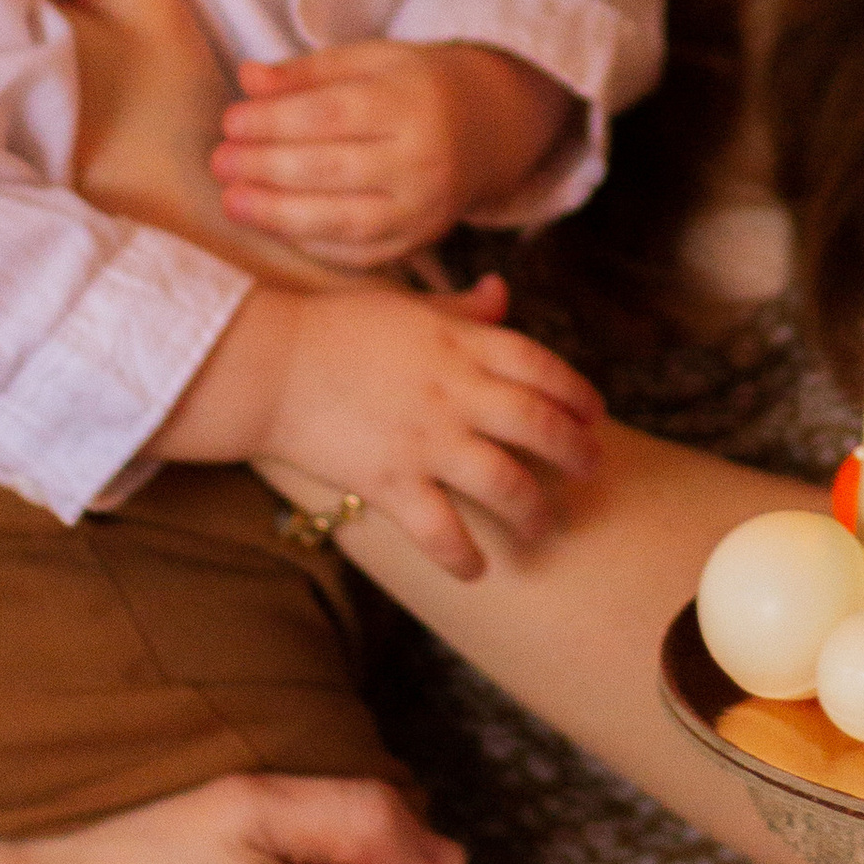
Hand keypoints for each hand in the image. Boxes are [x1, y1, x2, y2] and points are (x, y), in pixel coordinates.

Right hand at [165, 278, 602, 579]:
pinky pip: (441, 529)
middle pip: (540, 425)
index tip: (594, 415)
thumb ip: (461, 307)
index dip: (578, 393)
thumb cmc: (333, 327)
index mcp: (461, 343)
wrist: (269, 364)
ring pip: (506, 483)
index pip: (543, 366)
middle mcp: (456, 392)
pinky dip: (464, 556)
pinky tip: (476, 570)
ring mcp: (427, 440)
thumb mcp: (405, 303)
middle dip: (577, 452)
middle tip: (591, 470)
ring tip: (543, 527)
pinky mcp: (392, 482)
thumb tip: (503, 292)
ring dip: (534, 511)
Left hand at [215, 36, 568, 264]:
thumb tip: (248, 80)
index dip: (276, 121)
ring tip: (232, 201)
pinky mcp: (417, 241)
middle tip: (220, 162)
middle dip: (268, 168)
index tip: (231, 122)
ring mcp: (424, 208)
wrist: (488, 127)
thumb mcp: (372, 61)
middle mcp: (424, 159)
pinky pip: (357, 253)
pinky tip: (272, 224)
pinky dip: (309, 242)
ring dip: (279, 215)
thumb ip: (309, 72)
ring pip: (343, 221)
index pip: (333, 114)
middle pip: (334, 169)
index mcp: (414, 101)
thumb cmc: (413, 86)